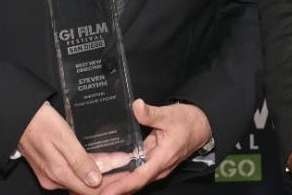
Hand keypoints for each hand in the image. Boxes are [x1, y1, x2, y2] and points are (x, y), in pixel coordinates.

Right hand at [18, 103, 129, 191]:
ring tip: (117, 162)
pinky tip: (98, 162)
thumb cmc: (41, 123)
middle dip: (108, 177)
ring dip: (100, 173)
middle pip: (87, 186)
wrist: (18, 116)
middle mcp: (53, 180)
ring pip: (80, 180)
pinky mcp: (48, 169)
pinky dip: (87, 169)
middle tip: (125, 163)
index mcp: (58, 174)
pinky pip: (72, 174)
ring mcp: (50, 176)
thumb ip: (79, 161)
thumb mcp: (63, 138)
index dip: (111, 180)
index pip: (91, 189)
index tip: (126, 167)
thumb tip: (96, 181)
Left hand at [97, 99, 212, 194]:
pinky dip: (121, 176)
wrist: (201, 125)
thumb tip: (136, 106)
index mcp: (163, 158)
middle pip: (133, 183)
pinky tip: (106, 174)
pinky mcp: (152, 162)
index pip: (139, 177)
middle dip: (113, 188)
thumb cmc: (187, 121)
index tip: (106, 192)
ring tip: (93, 185)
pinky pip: (135, 172)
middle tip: (90, 190)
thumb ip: (151, 113)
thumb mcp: (169, 114)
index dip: (122, 186)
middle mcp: (158, 167)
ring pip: (133, 179)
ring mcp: (155, 166)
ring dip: (115, 183)